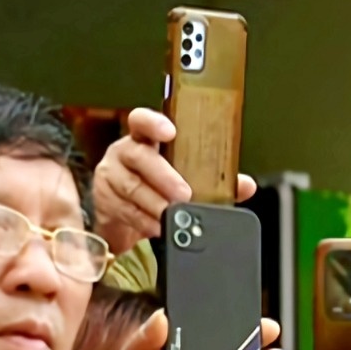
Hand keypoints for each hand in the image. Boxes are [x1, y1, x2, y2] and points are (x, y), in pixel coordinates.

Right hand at [92, 108, 257, 254]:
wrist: (123, 213)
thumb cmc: (157, 186)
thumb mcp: (184, 177)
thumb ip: (215, 179)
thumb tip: (246, 185)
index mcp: (146, 139)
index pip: (142, 121)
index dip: (153, 123)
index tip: (169, 130)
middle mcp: (125, 152)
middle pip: (140, 157)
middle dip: (163, 176)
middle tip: (184, 194)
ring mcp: (112, 176)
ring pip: (132, 187)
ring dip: (155, 203)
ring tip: (174, 215)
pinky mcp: (104, 201)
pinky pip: (125, 210)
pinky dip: (144, 222)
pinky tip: (159, 227)